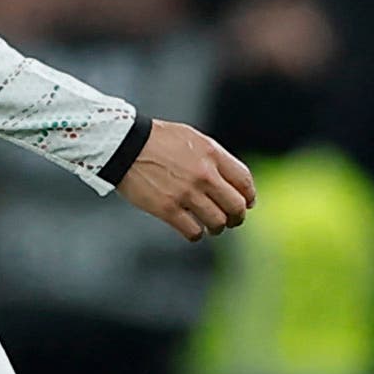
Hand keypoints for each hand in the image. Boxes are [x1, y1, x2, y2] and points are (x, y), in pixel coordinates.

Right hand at [115, 121, 253, 240]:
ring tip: (211, 227)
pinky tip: (192, 230)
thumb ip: (213, 157)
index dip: (248, 196)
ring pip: (217, 222)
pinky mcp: (168, 209)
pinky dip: (196, 235)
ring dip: (217, 228)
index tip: (246, 203)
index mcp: (212, 154)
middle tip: (232, 220)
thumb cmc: (158, 139)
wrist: (124, 145)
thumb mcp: (192, 138)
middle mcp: (203, 175)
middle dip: (237, 217)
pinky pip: (193, 232)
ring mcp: (186, 193)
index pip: (244, 181)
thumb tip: (231, 180)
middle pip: (236, 206)